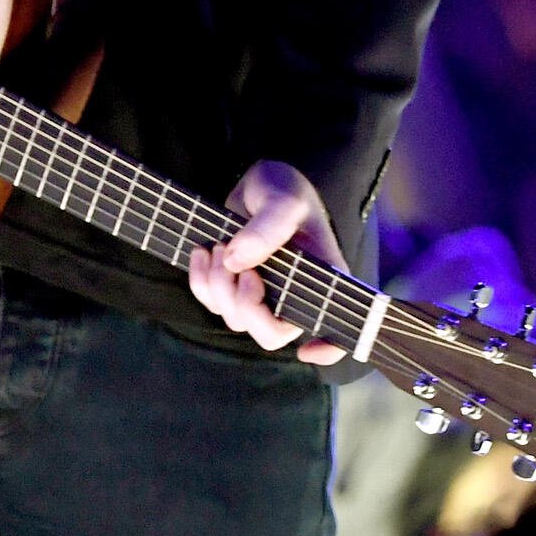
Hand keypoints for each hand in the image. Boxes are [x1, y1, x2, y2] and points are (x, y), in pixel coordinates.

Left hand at [187, 161, 347, 364]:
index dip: (326, 350)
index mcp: (323, 281)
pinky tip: (204, 250)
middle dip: (246, 302)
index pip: (336, 332)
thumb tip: (238, 262)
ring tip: (222, 245)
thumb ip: (268, 227)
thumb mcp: (284, 199)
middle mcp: (295, 297)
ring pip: (235, 318)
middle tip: (239, 263)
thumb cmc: (284, 190)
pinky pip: (210, 302)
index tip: (305, 351)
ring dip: (220, 282)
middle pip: (271, 335)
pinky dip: (200, 279)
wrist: (257, 183)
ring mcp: (263, 296)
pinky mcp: (233, 288)